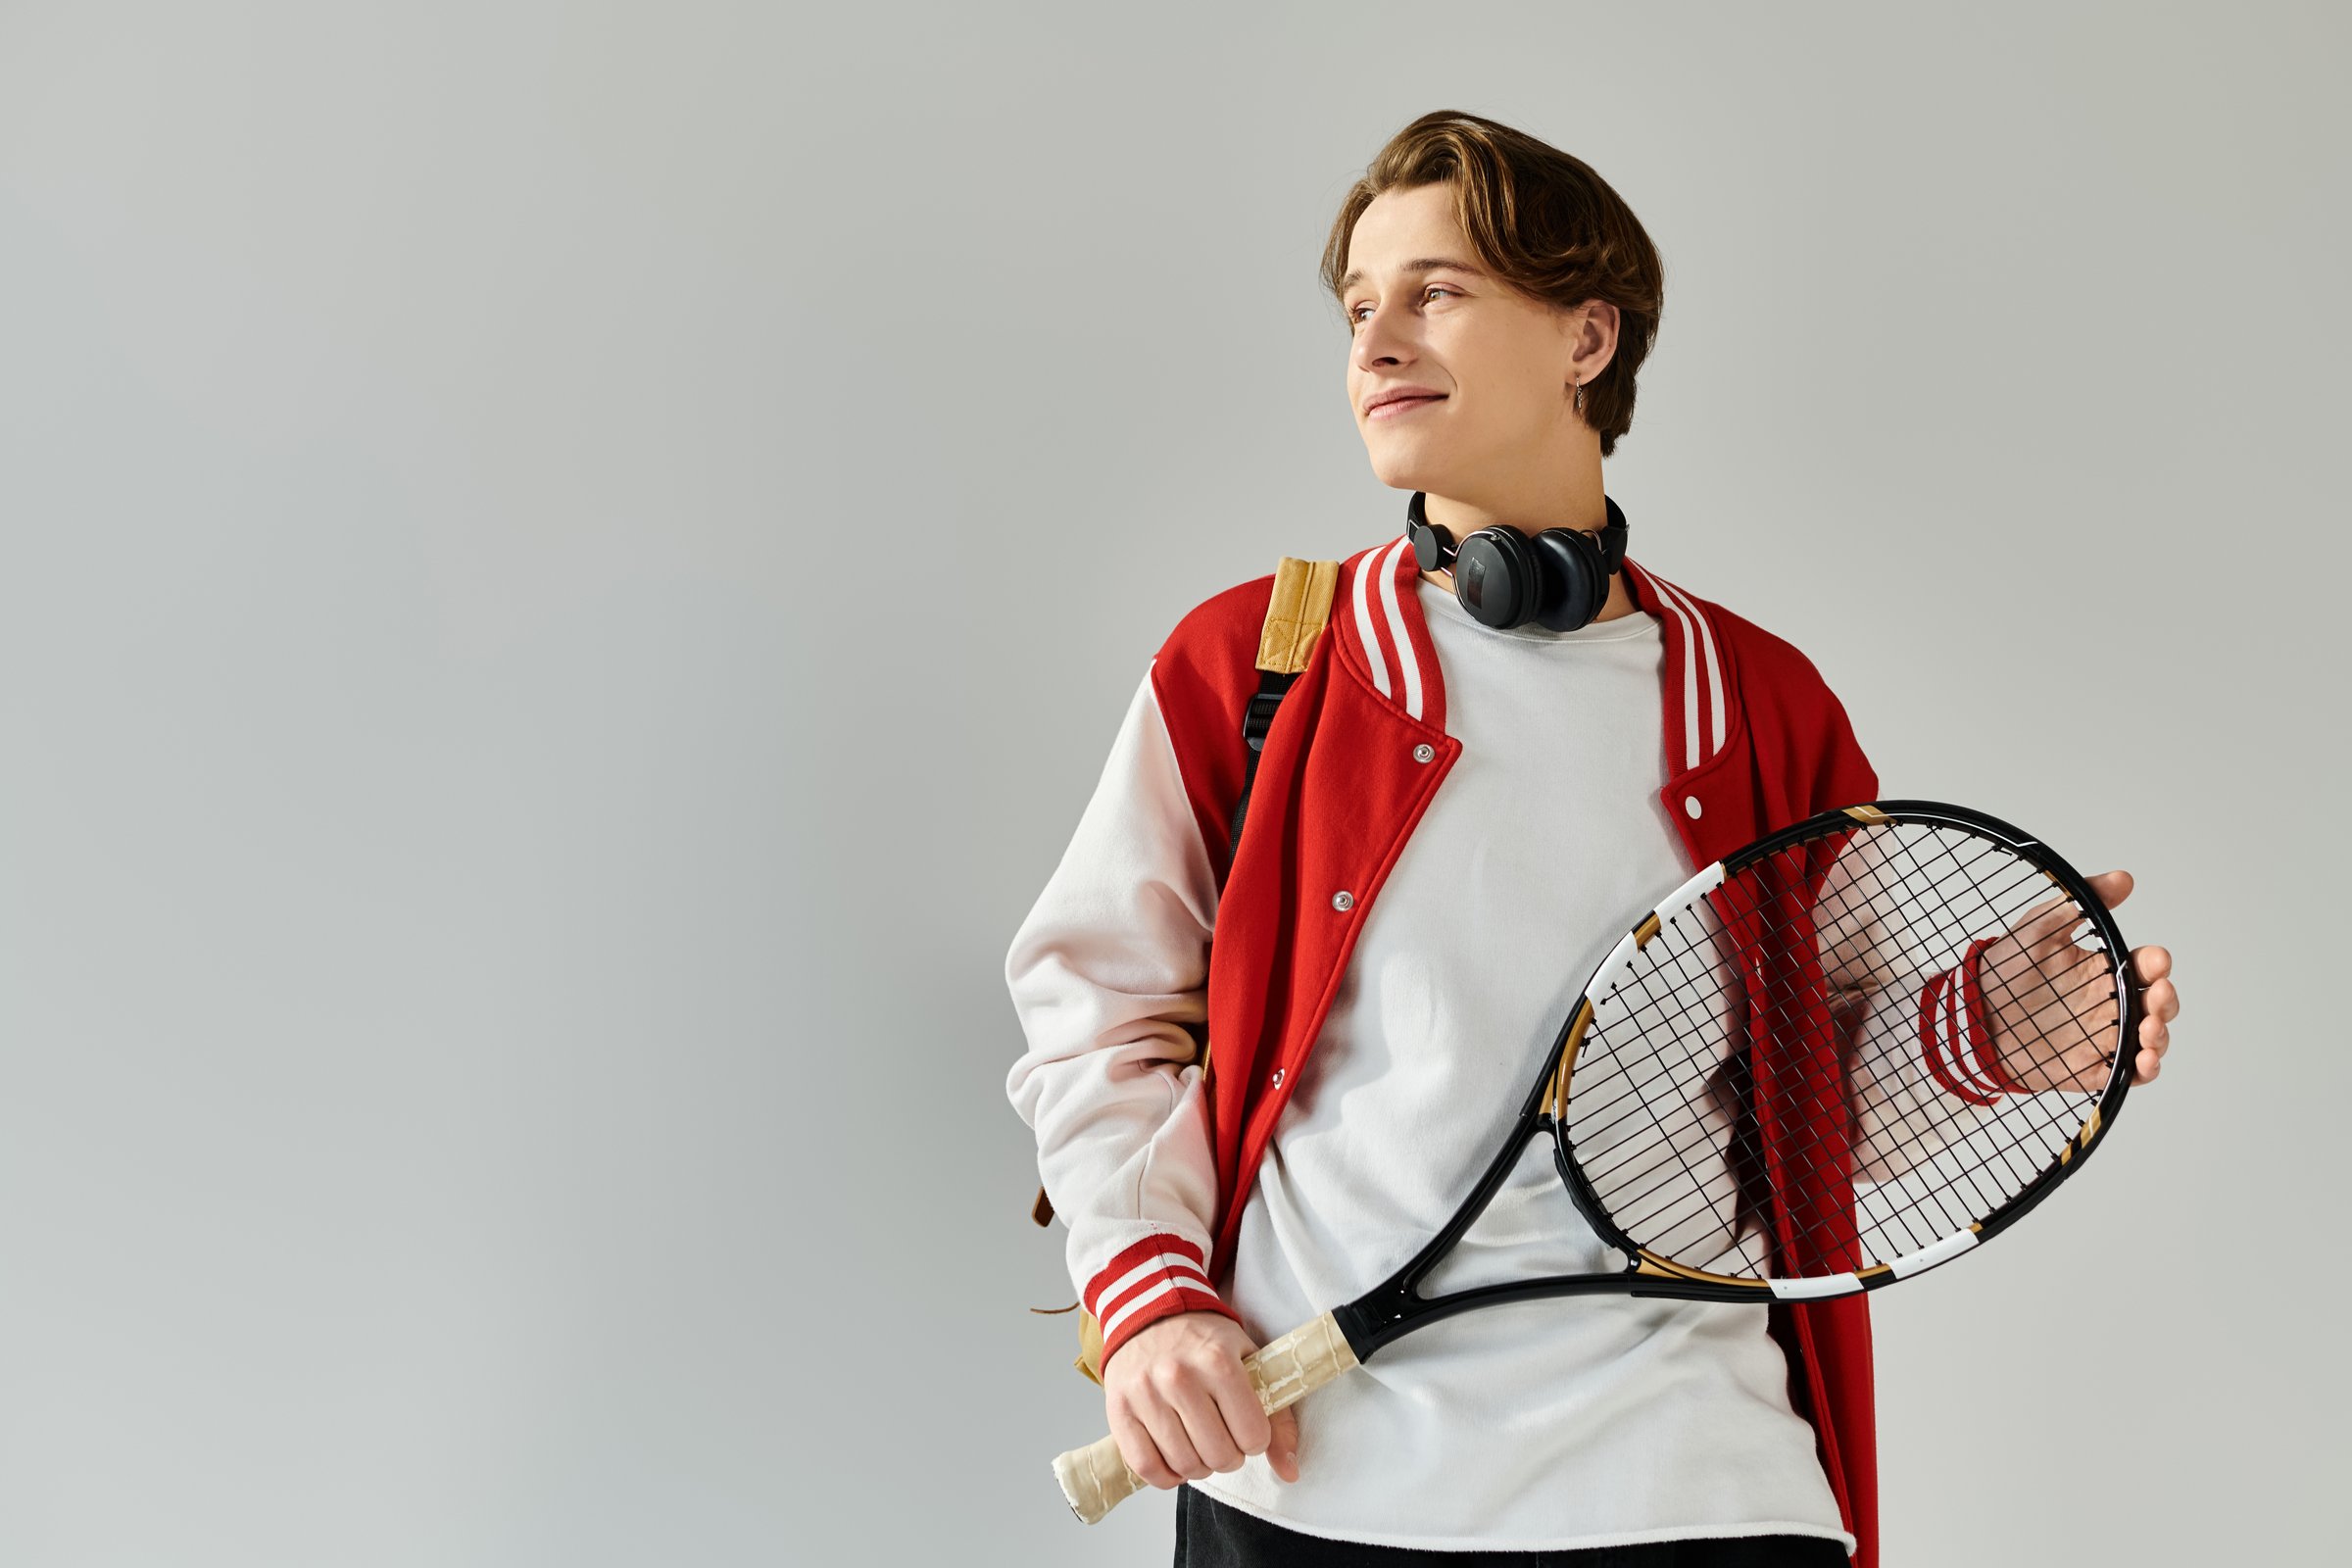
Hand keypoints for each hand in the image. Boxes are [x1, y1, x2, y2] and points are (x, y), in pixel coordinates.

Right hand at [1102, 1310, 1300, 1489]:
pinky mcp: (1118, 1410)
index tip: (1246, 1428)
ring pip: (1184, 1464)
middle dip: (1229, 1457)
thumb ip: (1277, 1417)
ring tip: (1199, 1444)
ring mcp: (1144, 1394)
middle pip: (1219, 1455)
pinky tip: (1174, 1458)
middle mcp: (1178, 1377)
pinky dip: (1166, 1475)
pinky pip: (1146, 1466)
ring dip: (1198, 1466)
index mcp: (1218, 1361)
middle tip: (1223, 1439)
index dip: (1255, 1440)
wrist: (1149, 1312)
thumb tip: (1289, 1472)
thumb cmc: (1203, 1340)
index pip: (1252, 1436)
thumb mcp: (1249, 1361)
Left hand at [1981, 869, 2176, 1091]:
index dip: (2157, 964)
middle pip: (2156, 1005)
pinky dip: (2143, 1069)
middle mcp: (2108, 1004)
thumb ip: (2080, 904)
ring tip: (2150, 1029)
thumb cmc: (2006, 967)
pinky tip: (2144, 1060)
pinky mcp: (2087, 1066)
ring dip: (2160, 1036)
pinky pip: (2125, 1073)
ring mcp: (2100, 1037)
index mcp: (2102, 971)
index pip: (2144, 967)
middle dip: (2166, 1001)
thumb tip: (2124, 878)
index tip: (2155, 959)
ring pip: (2148, 1040)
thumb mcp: (2041, 927)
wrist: (1970, 1010)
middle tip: (2157, 994)